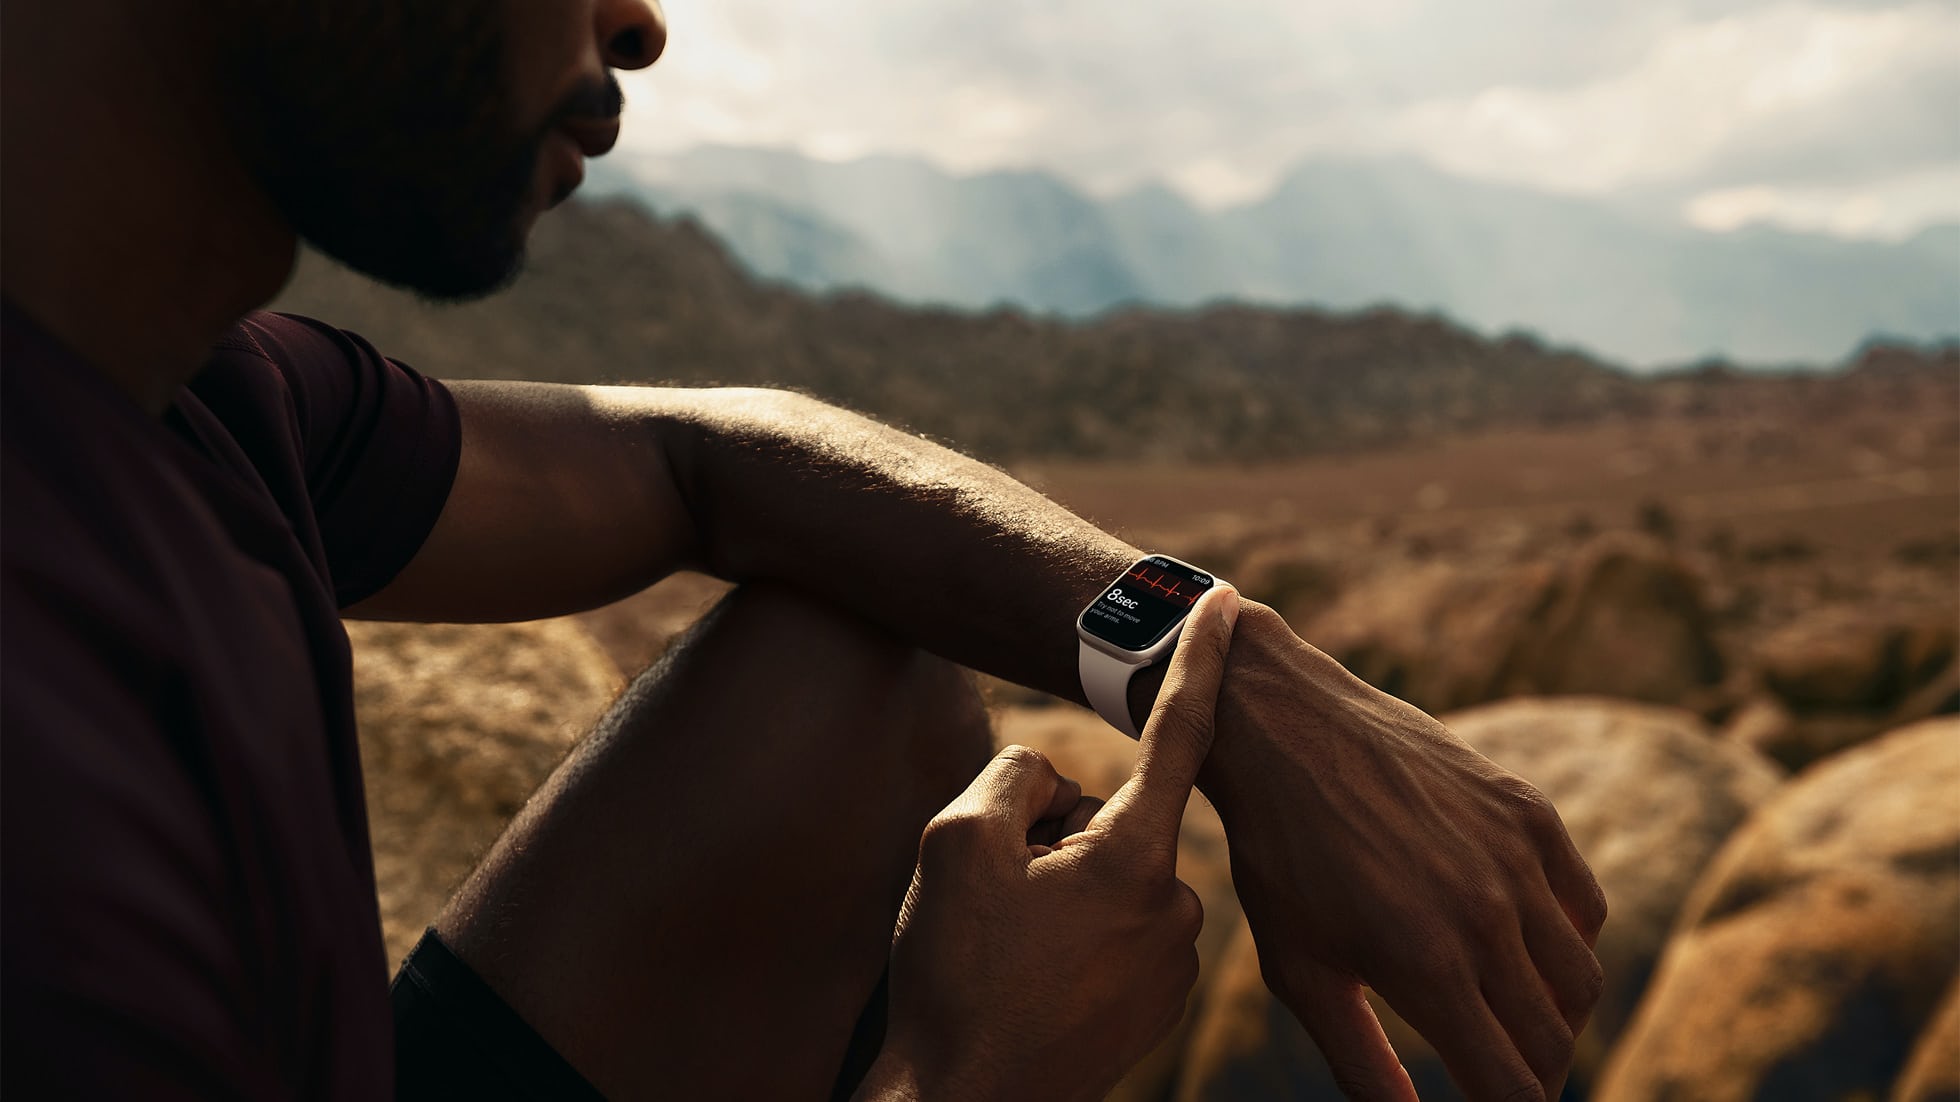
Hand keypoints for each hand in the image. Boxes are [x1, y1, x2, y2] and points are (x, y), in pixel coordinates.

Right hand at [858, 587, 1240, 1101]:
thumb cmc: (955, 977)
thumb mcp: (957, 843)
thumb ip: (1019, 777)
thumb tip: (1059, 786)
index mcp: (1136, 859)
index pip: (1178, 732)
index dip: (1193, 658)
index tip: (1218, 601)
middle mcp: (1176, 909)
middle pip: (1116, 820)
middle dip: (1059, 833)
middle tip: (997, 895)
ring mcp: (1171, 965)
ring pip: (1114, 879)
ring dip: (1064, 887)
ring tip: (1006, 945)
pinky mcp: (1156, 1006)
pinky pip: (1118, 932)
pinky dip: (1074, 934)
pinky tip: (1027, 975)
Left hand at [1197, 602, 1607, 1100]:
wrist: (1285, 729)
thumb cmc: (1279, 858)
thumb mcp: (1300, 970)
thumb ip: (1358, 1062)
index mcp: (1427, 965)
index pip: (1512, 1086)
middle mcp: (1486, 915)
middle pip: (1553, 1043)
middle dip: (1530, 1079)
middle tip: (1497, 1078)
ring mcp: (1516, 859)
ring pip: (1581, 981)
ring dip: (1556, 1019)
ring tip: (1513, 1025)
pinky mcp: (1530, 812)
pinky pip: (1586, 908)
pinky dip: (1568, 945)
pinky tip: (1523, 949)